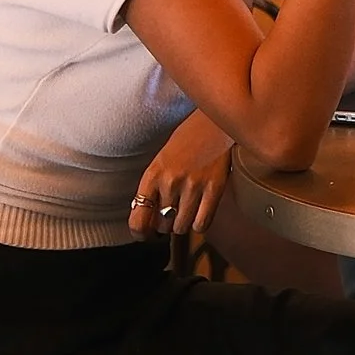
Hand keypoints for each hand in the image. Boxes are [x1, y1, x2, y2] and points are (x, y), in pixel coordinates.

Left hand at [131, 111, 230, 248]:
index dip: (141, 232)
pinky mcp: (214, 188)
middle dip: (166, 224)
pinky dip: (200, 223)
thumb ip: (155, 186)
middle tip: (173, 214)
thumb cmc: (189, 138)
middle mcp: (170, 182)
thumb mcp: (163, 159)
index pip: (138, 219)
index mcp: (153, 174)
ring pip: (182, 228)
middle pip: (162, 226)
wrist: (216, 120)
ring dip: (184, 224)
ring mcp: (193, 186)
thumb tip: (149, 217)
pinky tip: (201, 211)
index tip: (146, 234)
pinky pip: (202, 224)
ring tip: (188, 211)